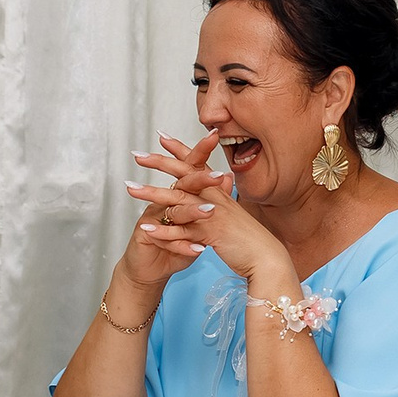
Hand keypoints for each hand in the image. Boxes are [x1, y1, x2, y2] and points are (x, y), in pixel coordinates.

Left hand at [126, 134, 294, 290]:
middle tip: (137, 154)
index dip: (180, 150)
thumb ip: (224, 199)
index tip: (162, 136)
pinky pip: (182, 231)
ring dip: (152, 193)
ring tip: (130, 189)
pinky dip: (163, 231)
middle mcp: (215, 199)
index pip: (197, 165)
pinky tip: (144, 229)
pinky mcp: (211, 235)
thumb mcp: (235, 214)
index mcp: (219, 194)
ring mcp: (213, 216)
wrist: (267, 259)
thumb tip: (221, 183)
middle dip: (159, 163)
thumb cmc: (251, 240)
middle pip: (184, 175)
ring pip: (178, 200)